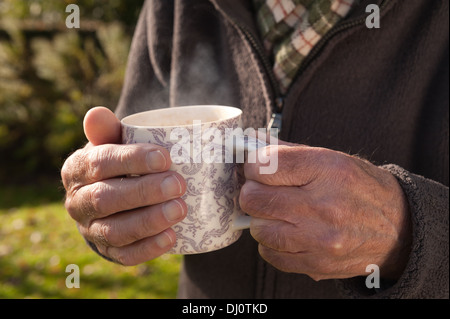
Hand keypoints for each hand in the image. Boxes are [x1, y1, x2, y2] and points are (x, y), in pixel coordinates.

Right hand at [61, 107, 186, 264]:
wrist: (113, 195)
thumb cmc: (117, 163)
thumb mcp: (111, 143)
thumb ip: (107, 130)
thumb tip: (96, 114)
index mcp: (76, 170)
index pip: (99, 163)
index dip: (131, 160)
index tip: (164, 157)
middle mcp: (77, 203)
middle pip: (106, 199)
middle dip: (144, 192)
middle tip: (178, 184)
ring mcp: (91, 231)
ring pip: (115, 231)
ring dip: (149, 221)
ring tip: (180, 209)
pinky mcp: (108, 251)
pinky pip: (125, 255)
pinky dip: (148, 248)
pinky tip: (172, 237)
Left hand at [240, 144, 411, 280]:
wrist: (399, 228)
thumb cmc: (361, 188)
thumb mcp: (332, 158)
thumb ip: (288, 151)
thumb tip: (252, 142)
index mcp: (328, 170)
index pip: (265, 165)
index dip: (253, 165)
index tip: (257, 167)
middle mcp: (324, 206)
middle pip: (254, 199)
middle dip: (252, 191)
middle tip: (264, 190)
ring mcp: (320, 239)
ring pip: (258, 229)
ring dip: (262, 219)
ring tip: (279, 213)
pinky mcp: (316, 264)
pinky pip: (270, 254)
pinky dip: (271, 243)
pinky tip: (287, 232)